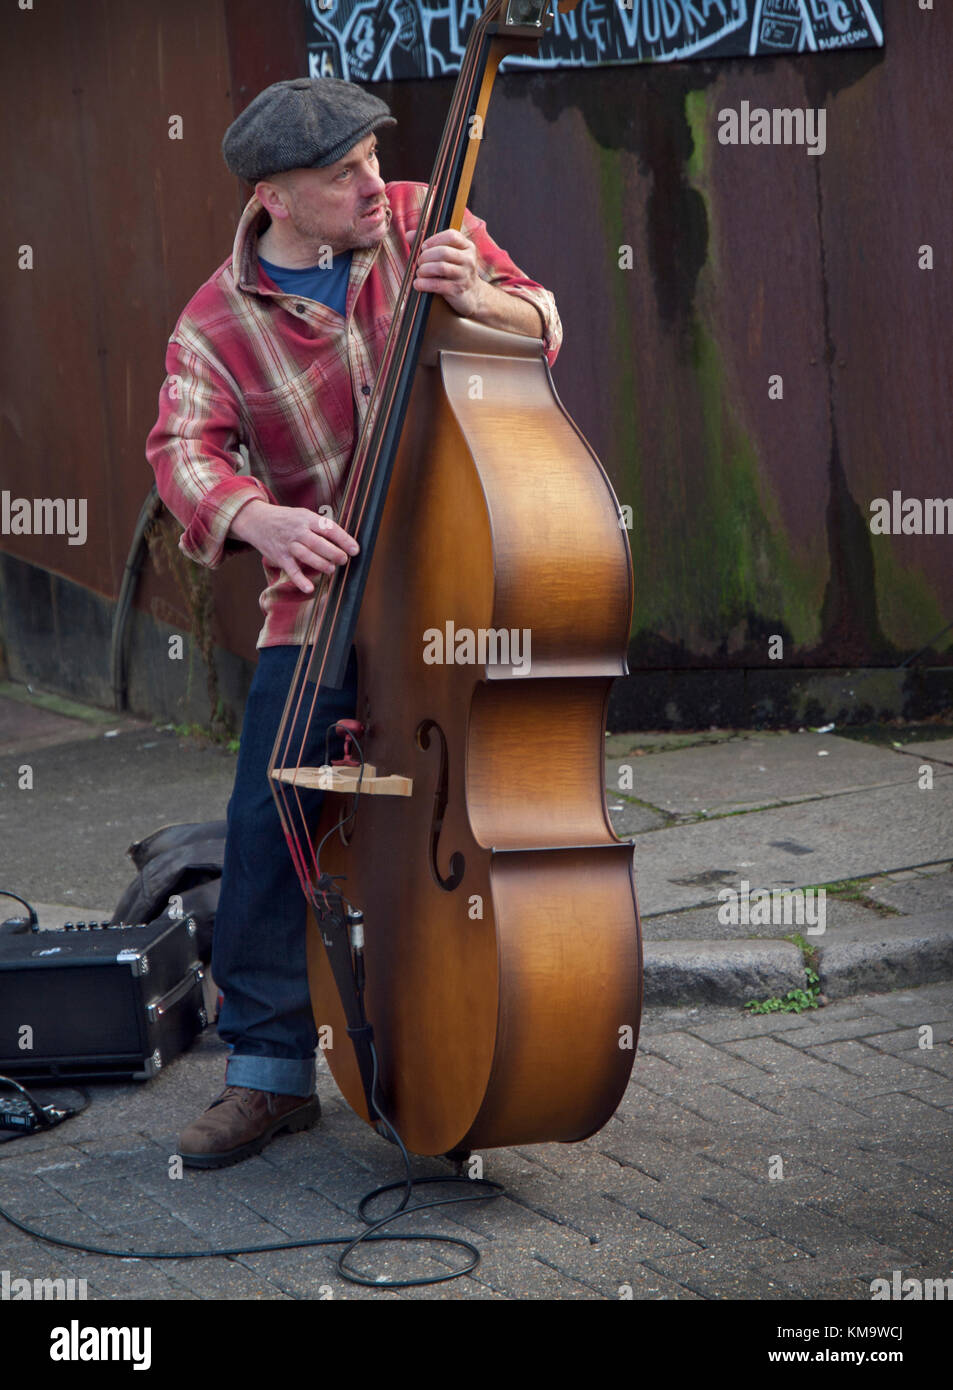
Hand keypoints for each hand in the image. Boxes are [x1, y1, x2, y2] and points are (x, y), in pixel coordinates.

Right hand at [230, 499, 358, 594]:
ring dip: (320, 564)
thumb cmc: (288, 520)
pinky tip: (309, 588)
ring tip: (331, 569)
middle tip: (344, 560)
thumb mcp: (304, 516)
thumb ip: (321, 527)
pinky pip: (291, 570)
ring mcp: (288, 545)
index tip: (355, 549)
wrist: (257, 521)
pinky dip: (300, 580)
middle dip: (333, 552)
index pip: (328, 528)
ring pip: (305, 555)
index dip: (343, 539)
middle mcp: (298, 531)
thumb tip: (345, 540)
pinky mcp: (280, 558)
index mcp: (307, 519)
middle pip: (317, 543)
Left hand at [412, 228, 485, 317]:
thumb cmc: (455, 272)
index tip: (424, 247)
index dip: (434, 240)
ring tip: (419, 273)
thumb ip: (429, 244)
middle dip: (426, 256)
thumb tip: (409, 235)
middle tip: (419, 262)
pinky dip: (424, 284)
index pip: (451, 236)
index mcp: (467, 247)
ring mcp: (464, 275)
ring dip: (424, 270)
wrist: (474, 295)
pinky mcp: (457, 290)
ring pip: (441, 267)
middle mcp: (468, 260)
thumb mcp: (448, 255)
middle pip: (443, 252)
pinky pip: (438, 285)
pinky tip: (418, 284)